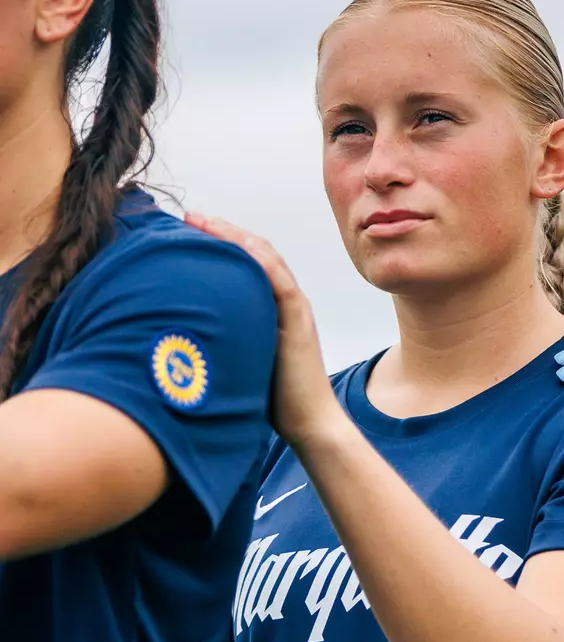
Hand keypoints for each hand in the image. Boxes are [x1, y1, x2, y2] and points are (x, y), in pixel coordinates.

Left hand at [185, 213, 346, 447]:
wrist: (308, 424)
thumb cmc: (272, 401)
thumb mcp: (238, 361)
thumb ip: (221, 342)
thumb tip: (177, 339)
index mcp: (270, 309)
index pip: (245, 264)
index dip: (218, 243)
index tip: (185, 231)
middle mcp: (283, 302)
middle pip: (254, 252)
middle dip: (221, 231)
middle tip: (188, 216)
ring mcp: (294, 308)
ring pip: (266, 258)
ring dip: (235, 236)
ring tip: (202, 221)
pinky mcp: (299, 320)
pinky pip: (281, 280)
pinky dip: (260, 259)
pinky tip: (237, 244)